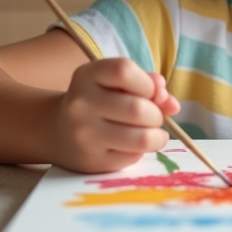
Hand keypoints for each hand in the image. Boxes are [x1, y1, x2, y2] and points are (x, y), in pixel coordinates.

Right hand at [50, 57, 180, 173]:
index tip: (149, 92)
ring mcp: (84, 134)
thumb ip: (148, 84)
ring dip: (156, 136)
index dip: (147, 83)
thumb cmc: (99, 101)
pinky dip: (142, 151)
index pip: (124, 71)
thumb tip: (171, 104)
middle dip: (156, 114)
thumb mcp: (116, 83)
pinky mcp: (92, 161)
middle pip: (137, 108)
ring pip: (141, 138)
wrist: (59, 132)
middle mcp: (81, 104)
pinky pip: (133, 157)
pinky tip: (133, 145)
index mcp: (87, 75)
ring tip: (152, 132)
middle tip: (153, 117)